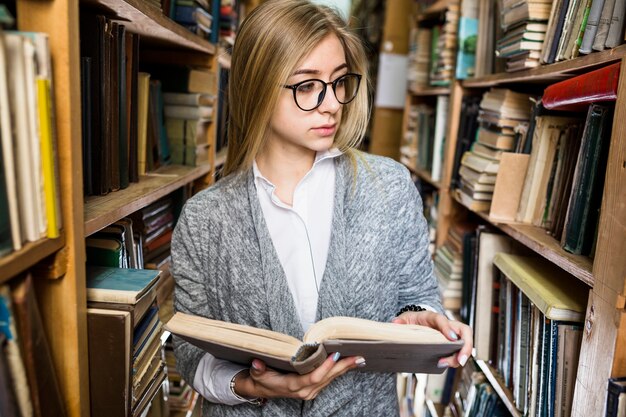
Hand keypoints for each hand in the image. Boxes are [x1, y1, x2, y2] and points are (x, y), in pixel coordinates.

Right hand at [233, 354, 363, 400]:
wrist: (261, 390)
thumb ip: (258, 370)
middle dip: (343, 367)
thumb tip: (257, 363)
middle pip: (327, 378)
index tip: (335, 355)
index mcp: (294, 386)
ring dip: (344, 369)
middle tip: (358, 357)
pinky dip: (339, 371)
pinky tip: (348, 364)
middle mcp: (305, 391)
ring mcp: (310, 391)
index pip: (313, 377)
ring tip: (358, 359)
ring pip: (330, 379)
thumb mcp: (257, 374)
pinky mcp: (313, 389)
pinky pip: (328, 380)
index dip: (325, 367)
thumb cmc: (261, 379)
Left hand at [392, 311, 472, 367]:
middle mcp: (446, 325)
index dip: (448, 328)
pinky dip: (455, 359)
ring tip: (446, 364)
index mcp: (433, 317)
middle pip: (464, 331)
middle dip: (466, 346)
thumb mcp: (406, 318)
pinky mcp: (452, 344)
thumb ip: (401, 321)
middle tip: (460, 360)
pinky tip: (445, 364)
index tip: (451, 338)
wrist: (419, 321)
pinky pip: (459, 351)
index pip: (442, 320)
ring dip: (459, 356)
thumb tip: (395, 323)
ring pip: (464, 344)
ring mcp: (451, 334)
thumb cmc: (414, 320)